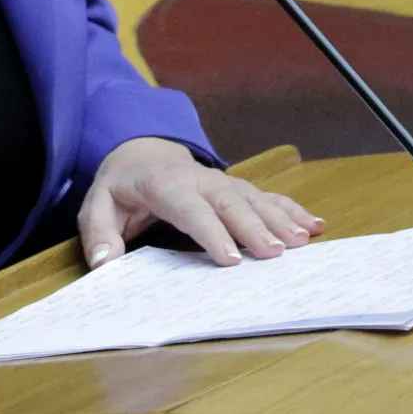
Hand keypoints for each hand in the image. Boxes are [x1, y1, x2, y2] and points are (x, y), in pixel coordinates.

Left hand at [79, 137, 323, 267]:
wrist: (140, 151)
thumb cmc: (121, 186)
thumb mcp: (97, 205)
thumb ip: (98, 232)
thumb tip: (106, 262)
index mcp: (163, 184)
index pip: (188, 207)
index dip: (210, 231)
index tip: (231, 258)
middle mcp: (199, 180)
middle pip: (229, 201)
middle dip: (254, 226)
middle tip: (276, 254)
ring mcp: (222, 182)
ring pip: (254, 197)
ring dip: (280, 219)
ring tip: (304, 240)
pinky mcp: (237, 188)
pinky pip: (267, 197)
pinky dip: (292, 210)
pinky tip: (316, 225)